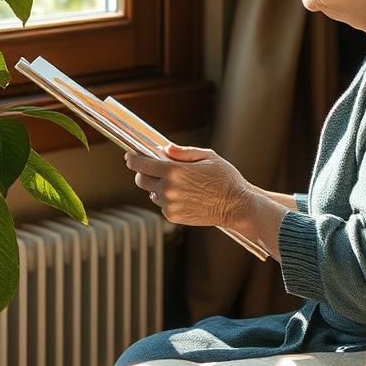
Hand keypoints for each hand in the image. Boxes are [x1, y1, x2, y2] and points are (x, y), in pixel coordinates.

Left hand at [124, 144, 250, 230]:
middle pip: (141, 179)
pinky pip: (161, 204)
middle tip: (153, 168)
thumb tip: (164, 148)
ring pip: (151, 192)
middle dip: (143, 172)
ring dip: (157, 186)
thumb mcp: (208, 156)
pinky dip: (166, 198)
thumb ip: (183, 152)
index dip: (132, 159)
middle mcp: (168, 188)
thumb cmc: (225, 178)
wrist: (236, 206)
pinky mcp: (173, 216)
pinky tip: (182, 195)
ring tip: (176, 183)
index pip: (141, 164)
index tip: (129, 156)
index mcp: (174, 170)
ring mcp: (169, 204)